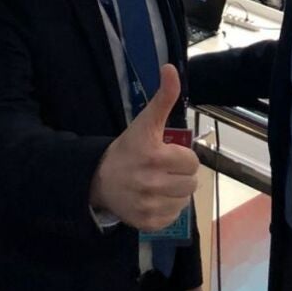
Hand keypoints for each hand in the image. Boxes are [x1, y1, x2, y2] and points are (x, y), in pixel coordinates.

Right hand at [89, 65, 197, 231]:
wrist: (98, 179)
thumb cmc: (128, 149)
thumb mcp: (145, 122)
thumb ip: (163, 97)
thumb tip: (170, 68)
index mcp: (154, 156)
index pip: (192, 161)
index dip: (182, 157)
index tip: (167, 154)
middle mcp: (151, 182)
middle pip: (191, 182)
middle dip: (181, 174)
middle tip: (164, 170)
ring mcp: (149, 205)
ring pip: (185, 200)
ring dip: (176, 192)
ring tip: (160, 184)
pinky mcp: (147, 222)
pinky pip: (174, 217)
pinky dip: (168, 208)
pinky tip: (154, 198)